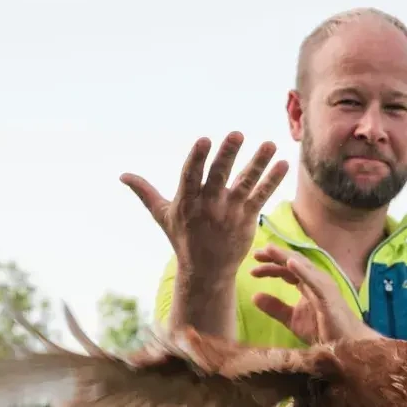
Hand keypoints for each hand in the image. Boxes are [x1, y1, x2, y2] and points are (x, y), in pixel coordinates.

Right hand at [121, 132, 288, 281]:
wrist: (206, 272)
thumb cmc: (183, 238)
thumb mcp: (162, 215)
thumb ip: (145, 192)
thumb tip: (123, 176)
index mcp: (187, 202)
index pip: (191, 177)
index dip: (197, 159)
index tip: (204, 139)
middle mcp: (208, 207)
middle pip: (219, 176)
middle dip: (227, 155)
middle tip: (237, 134)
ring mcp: (230, 213)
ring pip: (246, 185)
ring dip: (258, 164)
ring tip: (270, 144)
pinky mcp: (247, 220)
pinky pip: (261, 197)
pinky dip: (272, 181)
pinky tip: (283, 163)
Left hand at [250, 244, 378, 344]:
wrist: (346, 346)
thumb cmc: (323, 331)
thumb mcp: (292, 319)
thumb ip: (275, 307)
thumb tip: (254, 296)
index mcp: (308, 284)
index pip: (287, 269)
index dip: (271, 266)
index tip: (253, 269)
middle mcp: (316, 280)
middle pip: (293, 262)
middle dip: (274, 256)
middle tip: (256, 254)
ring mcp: (324, 286)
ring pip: (302, 266)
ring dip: (285, 257)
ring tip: (270, 249)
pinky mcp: (328, 296)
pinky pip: (314, 281)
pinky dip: (302, 271)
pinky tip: (290, 263)